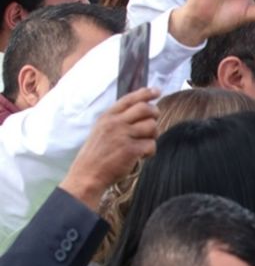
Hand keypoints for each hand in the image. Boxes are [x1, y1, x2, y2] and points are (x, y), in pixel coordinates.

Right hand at [60, 87, 159, 209]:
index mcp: (107, 116)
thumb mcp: (101, 130)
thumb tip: (142, 111)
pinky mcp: (131, 150)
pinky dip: (150, 151)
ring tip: (143, 143)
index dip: (145, 94)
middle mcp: (116, 123)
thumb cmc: (96, 154)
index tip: (157, 91)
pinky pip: (151, 145)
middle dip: (155, 114)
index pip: (130, 99)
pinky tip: (141, 156)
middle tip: (154, 121)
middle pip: (146, 109)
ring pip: (152, 126)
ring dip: (152, 135)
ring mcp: (123, 136)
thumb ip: (118, 120)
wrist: (87, 175)